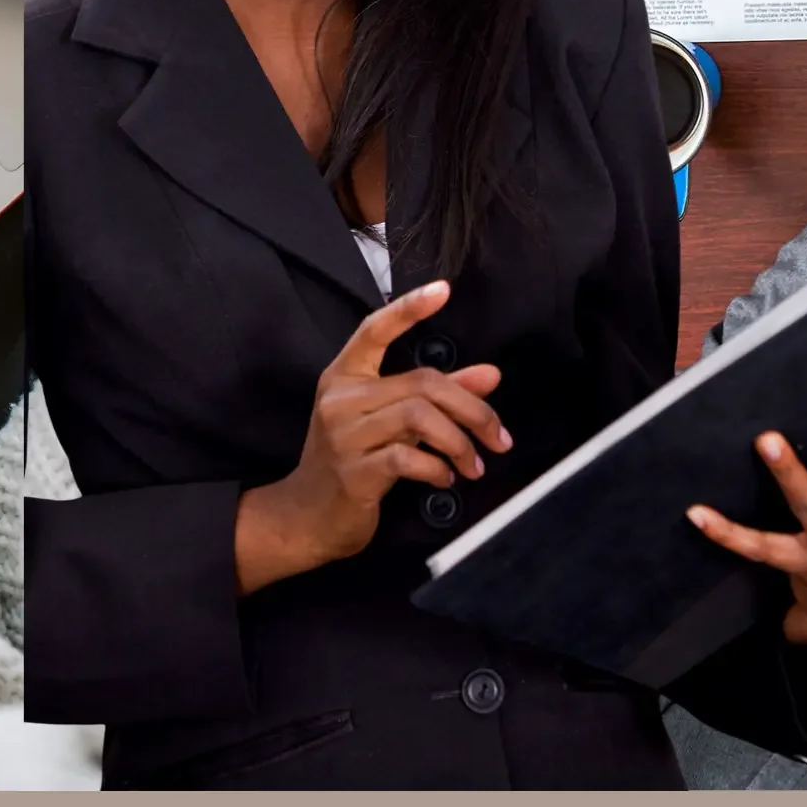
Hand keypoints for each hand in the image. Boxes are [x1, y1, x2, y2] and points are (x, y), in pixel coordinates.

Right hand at [233, 283, 512, 594]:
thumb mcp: (389, 420)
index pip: (374, 329)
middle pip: (422, 382)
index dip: (408, 308)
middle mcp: (340, 398)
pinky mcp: (353, 472)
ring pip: (420, 417)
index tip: (443, 290)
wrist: (307, 516)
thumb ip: (437, 395)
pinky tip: (446, 477)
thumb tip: (489, 376)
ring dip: (460, 442)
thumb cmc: (351, 460)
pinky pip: (409, 458)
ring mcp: (344, 435)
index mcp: (344, 375)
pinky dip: (438, 468)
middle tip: (498, 436)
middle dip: (472, 409)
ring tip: (474, 463)